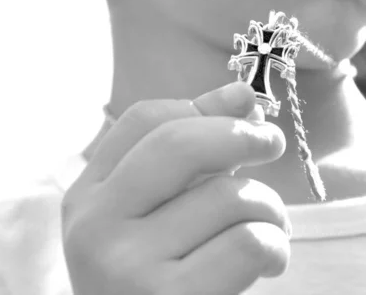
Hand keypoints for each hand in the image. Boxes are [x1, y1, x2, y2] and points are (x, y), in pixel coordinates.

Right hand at [62, 82, 290, 294]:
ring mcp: (125, 267)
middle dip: (243, 135)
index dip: (206, 107)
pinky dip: (275, 247)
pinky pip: (249, 241)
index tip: (245, 109)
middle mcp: (95, 227)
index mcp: (89, 197)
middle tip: (272, 143)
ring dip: (270, 209)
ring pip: (231, 196)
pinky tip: (268, 263)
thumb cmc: (170, 271)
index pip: (146, 119)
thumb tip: (243, 94)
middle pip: (182, 142)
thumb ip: (199, 151)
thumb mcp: (166, 211)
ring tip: (268, 231)